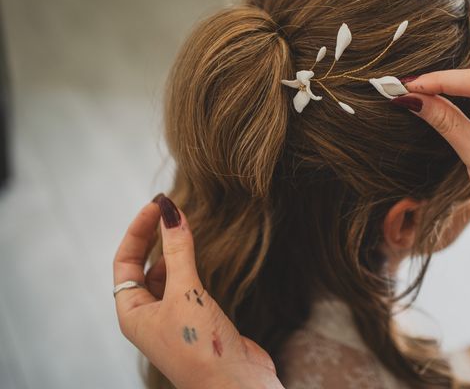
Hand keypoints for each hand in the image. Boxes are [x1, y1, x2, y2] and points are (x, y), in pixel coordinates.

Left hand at [113, 194, 282, 388]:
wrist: (236, 385)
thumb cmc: (201, 347)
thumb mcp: (185, 293)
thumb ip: (178, 251)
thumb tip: (171, 211)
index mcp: (133, 314)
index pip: (125, 262)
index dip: (138, 231)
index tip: (156, 205)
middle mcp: (150, 316)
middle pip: (144, 267)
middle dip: (154, 237)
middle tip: (169, 208)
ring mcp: (175, 318)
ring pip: (167, 275)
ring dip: (173, 250)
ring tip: (184, 224)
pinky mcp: (199, 319)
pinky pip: (188, 284)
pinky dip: (191, 264)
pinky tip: (201, 253)